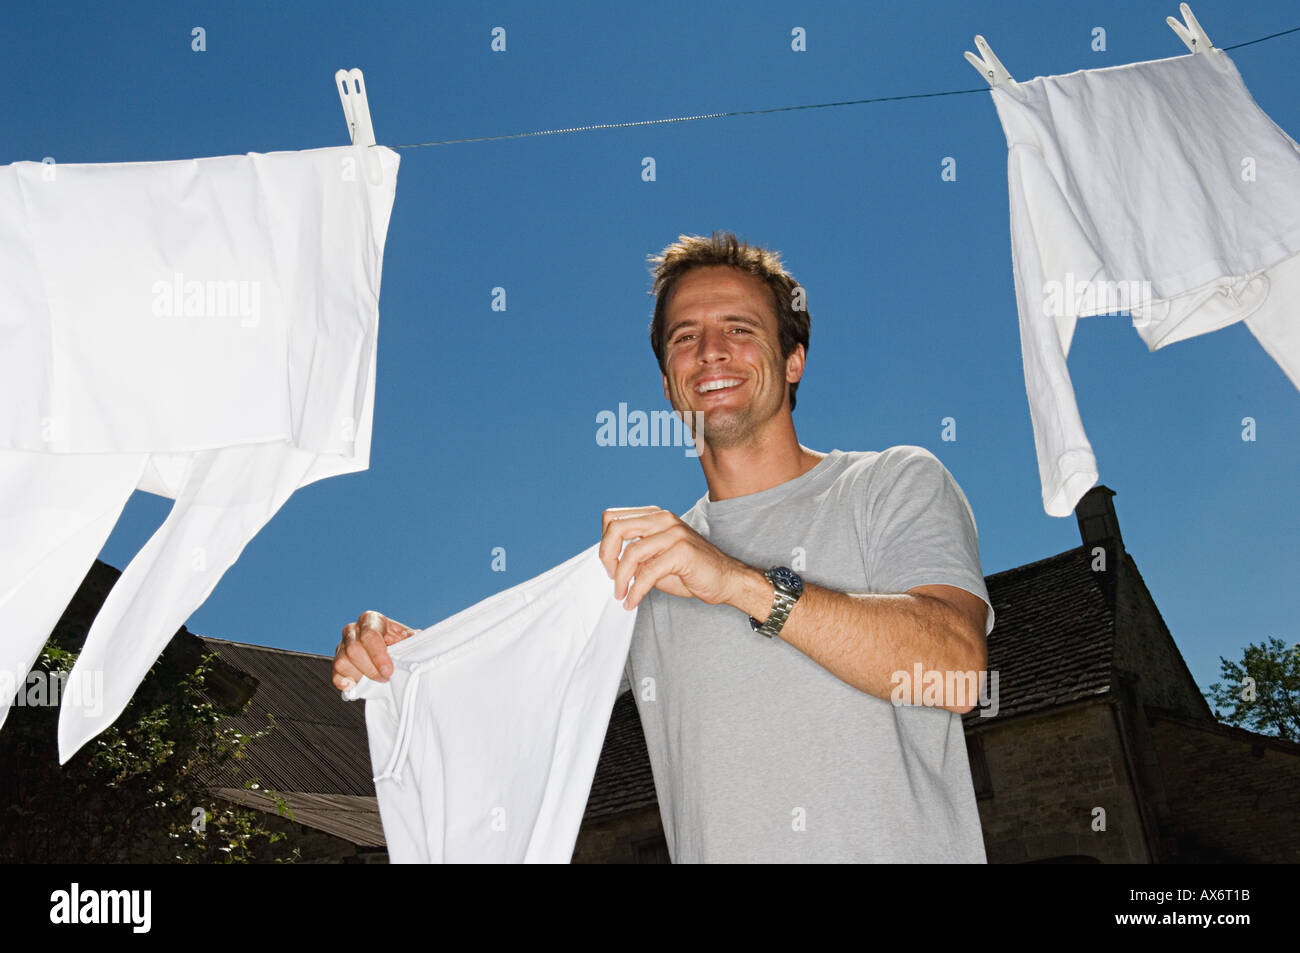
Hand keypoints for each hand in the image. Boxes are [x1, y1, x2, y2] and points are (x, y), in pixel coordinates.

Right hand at [332, 610, 415, 689]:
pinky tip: (358, 685)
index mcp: (371, 620)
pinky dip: (346, 683)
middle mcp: (353, 630)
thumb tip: (419, 644)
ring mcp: (343, 646)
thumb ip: (413, 639)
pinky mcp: (338, 663)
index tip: (389, 670)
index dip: (378, 655)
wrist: (393, 656)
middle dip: (371, 669)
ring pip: (342, 662)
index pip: (369, 635)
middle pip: (354, 650)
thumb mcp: (410, 639)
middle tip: (386, 678)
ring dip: (361, 676)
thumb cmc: (401, 644)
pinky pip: (336, 674)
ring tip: (376, 680)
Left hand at [599, 506, 749, 609]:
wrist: (725, 579)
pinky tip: (632, 602)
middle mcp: (663, 519)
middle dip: (606, 555)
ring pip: (631, 552)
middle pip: (616, 527)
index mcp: (655, 516)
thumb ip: (634, 554)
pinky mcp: (682, 552)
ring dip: (621, 579)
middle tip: (611, 577)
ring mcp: (674, 533)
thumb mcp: (655, 557)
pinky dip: (635, 591)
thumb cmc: (689, 570)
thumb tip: (608, 562)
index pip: (613, 518)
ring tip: (621, 594)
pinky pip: (647, 573)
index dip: (605, 543)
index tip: (610, 565)